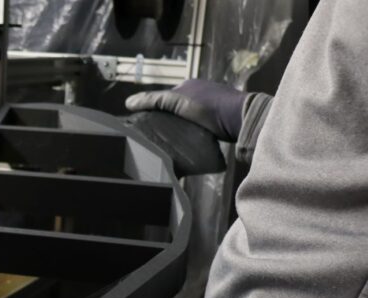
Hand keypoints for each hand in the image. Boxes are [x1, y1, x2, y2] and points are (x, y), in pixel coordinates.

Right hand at [125, 79, 247, 141]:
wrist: (239, 118)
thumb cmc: (208, 107)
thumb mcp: (176, 102)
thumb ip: (153, 101)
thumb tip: (127, 103)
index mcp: (187, 86)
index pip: (163, 98)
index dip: (153, 110)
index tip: (145, 126)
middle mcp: (198, 92)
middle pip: (174, 108)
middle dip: (166, 120)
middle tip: (157, 136)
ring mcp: (210, 104)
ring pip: (186, 118)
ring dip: (179, 128)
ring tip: (172, 142)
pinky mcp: (218, 118)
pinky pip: (199, 125)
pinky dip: (192, 131)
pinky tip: (189, 140)